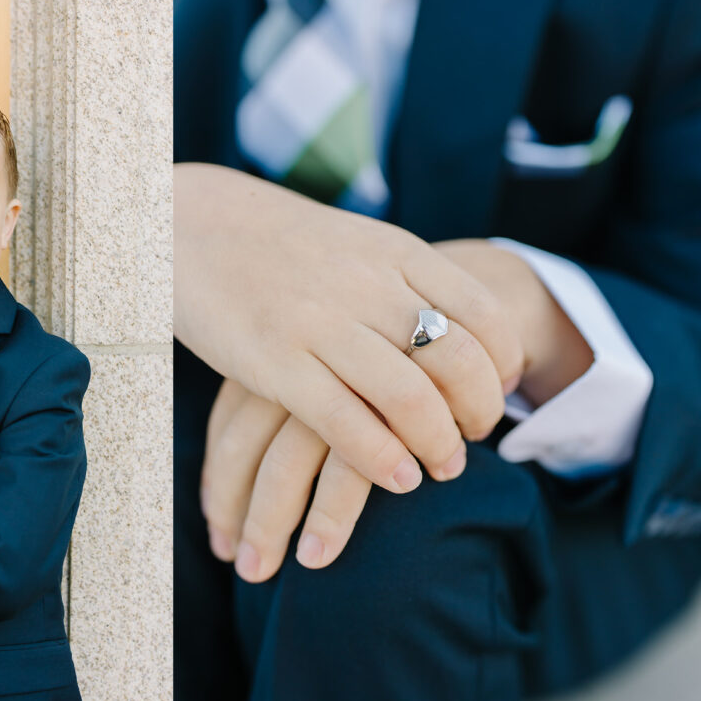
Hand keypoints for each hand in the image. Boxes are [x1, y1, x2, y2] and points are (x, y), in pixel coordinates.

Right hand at [203, 238, 592, 583]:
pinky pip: (345, 422)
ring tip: (440, 467)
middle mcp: (367, 285)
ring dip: (439, 446)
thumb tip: (455, 330)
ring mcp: (320, 323)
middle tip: (473, 436)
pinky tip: (397, 478)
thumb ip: (404, 278)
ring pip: (410, 399)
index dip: (507, 363)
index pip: (485, 314)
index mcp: (395, 252)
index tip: (503, 389)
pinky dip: (383, 459)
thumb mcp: (356, 243)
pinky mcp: (274, 362)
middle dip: (480, 413)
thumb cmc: (280, 243)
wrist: (193, 223)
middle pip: (459, 362)